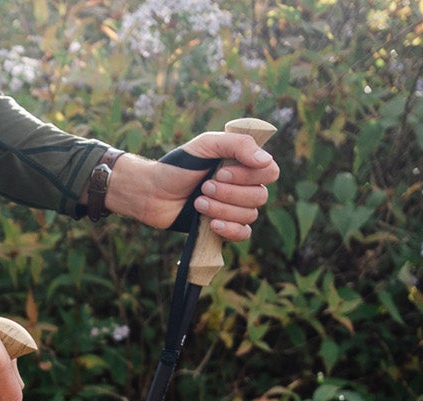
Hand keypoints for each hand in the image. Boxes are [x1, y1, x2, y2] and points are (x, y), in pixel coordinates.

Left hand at [105, 130, 278, 241]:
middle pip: (260, 196)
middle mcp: (244, 186)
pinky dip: (230, 230)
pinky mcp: (224, 227)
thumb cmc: (177, 167)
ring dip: (221, 209)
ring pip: (249, 215)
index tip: (220, 171)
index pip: (270, 172)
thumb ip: (237, 144)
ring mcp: (235, 208)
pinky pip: (244, 234)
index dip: (249, 175)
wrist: (152, 193)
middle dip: (229, 193)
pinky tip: (212, 224)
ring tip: (197, 202)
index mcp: (243, 164)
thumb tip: (266, 161)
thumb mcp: (206, 145)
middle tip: (204, 187)